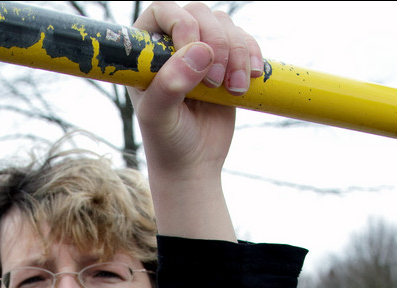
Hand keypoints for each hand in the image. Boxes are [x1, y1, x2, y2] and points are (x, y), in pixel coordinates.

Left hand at [128, 2, 262, 239]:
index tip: (194, 51)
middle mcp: (171, 45)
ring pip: (224, 24)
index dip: (182, 22)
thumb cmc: (167, 141)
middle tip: (214, 82)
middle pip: (199, 13)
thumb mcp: (159, 117)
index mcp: (144, 52)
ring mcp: (199, 50)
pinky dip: (252, 55)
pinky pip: (244, 39)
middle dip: (215, 42)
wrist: (193, 163)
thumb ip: (170, 85)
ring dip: (236, 52)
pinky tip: (251, 79)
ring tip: (234, 89)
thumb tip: (200, 52)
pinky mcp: (225, 60)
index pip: (162, 11)